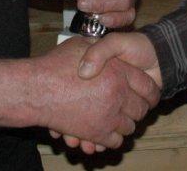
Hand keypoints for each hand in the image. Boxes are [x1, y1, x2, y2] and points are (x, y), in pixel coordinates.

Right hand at [33, 37, 158, 151]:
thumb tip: (113, 57)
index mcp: (118, 71)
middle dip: (139, 109)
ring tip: (117, 118)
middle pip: (142, 109)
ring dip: (125, 124)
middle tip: (132, 108)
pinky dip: (113, 138)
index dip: (150, 92)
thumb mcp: (82, 45)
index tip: (148, 96)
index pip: (148, 86)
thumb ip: (101, 50)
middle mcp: (117, 93)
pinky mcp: (96, 133)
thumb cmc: (55, 64)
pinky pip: (116, 141)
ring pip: (130, 127)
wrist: (35, 89)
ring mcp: (108, 115)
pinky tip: (106, 131)